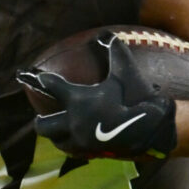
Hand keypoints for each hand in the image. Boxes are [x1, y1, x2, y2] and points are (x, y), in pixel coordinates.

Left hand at [16, 32, 176, 158]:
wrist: (153, 130)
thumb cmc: (137, 99)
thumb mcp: (127, 73)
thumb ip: (117, 53)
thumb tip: (110, 35)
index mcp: (78, 100)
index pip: (52, 86)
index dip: (42, 79)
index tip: (35, 77)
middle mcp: (73, 121)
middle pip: (43, 125)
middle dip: (40, 120)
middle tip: (42, 115)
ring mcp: (81, 140)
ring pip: (56, 141)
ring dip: (55, 135)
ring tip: (57, 130)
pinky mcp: (91, 153)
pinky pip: (73, 152)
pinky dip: (71, 146)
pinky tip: (75, 141)